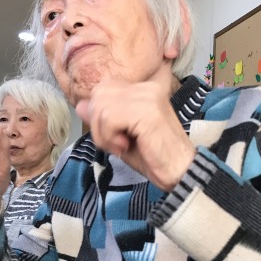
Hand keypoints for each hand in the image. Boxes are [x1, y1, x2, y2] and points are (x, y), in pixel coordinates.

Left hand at [76, 74, 195, 190]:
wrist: (181, 173)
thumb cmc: (154, 158)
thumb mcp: (120, 136)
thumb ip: (102, 119)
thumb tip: (80, 105)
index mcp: (143, 89)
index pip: (104, 88)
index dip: (99, 114)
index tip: (114, 135)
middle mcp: (146, 87)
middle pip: (99, 94)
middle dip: (98, 123)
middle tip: (115, 143)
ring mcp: (148, 96)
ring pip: (101, 106)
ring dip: (103, 134)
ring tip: (121, 146)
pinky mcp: (147, 111)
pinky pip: (110, 118)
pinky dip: (110, 137)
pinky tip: (125, 146)